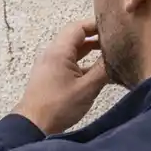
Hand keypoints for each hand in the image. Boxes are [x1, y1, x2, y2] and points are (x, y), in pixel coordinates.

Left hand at [12, 19, 109, 133]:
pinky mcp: (50, 76)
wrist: (33, 125)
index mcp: (59, 52)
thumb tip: (117, 56)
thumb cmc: (58, 106)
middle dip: (95, 36)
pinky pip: (68, 62)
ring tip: (110, 53)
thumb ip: (103, 70)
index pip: (78, 27)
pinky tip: (97, 71)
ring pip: (72, 50)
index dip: (96, 25)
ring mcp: (50, 65)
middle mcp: (52, 54)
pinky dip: (82, 63)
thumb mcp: (87, 88)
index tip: (114, 28)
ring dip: (90, 50)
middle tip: (115, 39)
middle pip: (75, 37)